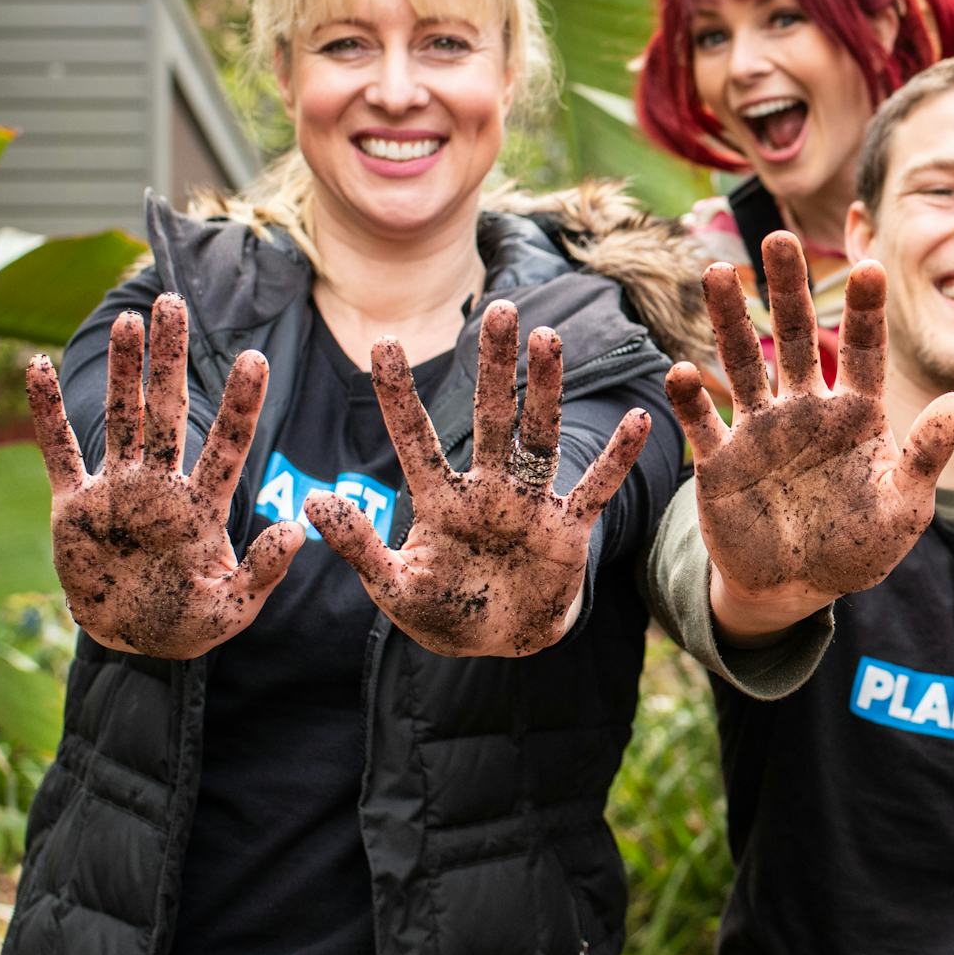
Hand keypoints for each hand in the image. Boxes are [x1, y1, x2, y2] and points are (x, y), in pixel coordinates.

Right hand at [31, 293, 303, 657]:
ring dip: (123, 371)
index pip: (225, 446)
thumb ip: (262, 573)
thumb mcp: (231, 607)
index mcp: (201, 508)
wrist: (133, 641)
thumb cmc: (189, 624)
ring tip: (131, 319)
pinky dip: (46, 413)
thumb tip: (296, 531)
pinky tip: (37, 367)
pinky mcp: (74, 507)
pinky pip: (58, 451)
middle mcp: (159, 486)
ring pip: (119, 418)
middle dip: (170, 359)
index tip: (255, 359)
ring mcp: (115, 491)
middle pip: (167, 411)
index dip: (238, 406)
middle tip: (176, 302)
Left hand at [305, 302, 652, 657]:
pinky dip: (617, 458)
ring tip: (549, 340)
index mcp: (440, 500)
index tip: (385, 343)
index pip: (415, 438)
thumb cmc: (442, 612)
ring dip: (546, 390)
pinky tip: (640, 419)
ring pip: (540, 436)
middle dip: (495, 366)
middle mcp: (487, 489)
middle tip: (500, 309)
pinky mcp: (567, 529)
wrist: (499, 645)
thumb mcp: (392, 586)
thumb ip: (359, 546)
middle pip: (491, 417)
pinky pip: (595, 488)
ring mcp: (529, 505)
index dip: (400, 394)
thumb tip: (313, 502)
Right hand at [666, 231, 953, 642]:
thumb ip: (927, 455)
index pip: (865, 350)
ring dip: (729, 319)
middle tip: (780, 237)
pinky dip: (690, 400)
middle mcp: (806, 408)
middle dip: (787, 289)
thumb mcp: (905, 506)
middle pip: (796, 337)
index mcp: (858, 413)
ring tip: (717, 271)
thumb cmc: (859, 544)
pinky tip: (681, 371)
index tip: (871, 266)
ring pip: (742, 363)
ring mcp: (760, 429)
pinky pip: (703, 424)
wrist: (797, 586)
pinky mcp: (721, 462)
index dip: (867, 310)